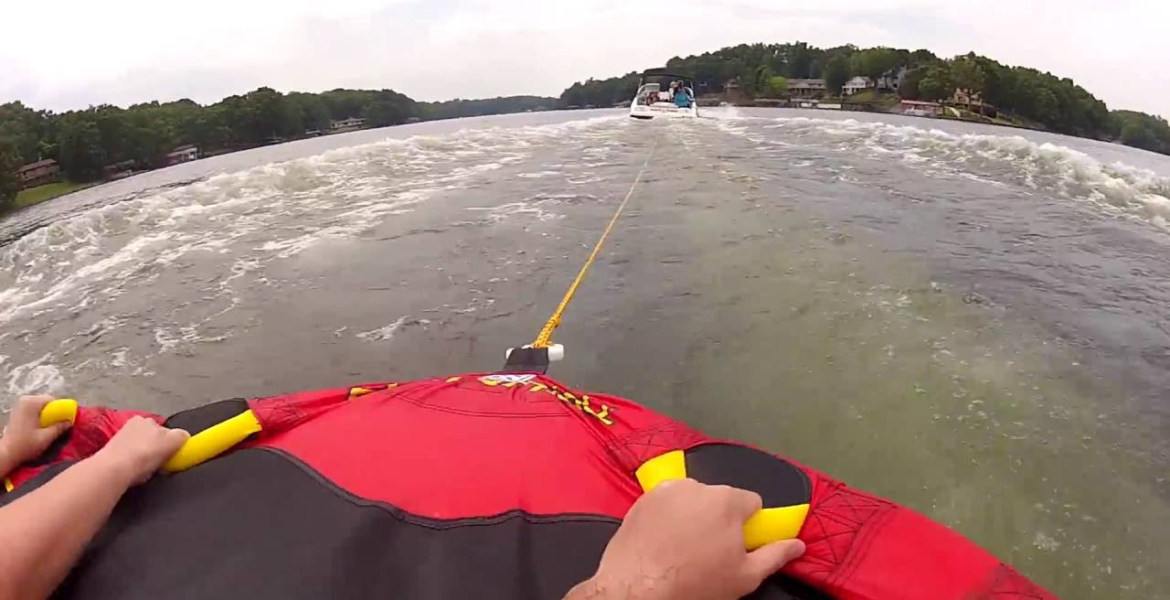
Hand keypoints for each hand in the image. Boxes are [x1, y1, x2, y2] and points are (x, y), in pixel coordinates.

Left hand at [1, 395, 71, 464]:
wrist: (6, 453)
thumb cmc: (26, 445)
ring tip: (48, 428)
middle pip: (47, 402)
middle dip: (54, 412)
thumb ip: (59, 427)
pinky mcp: (17, 411)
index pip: (53, 400)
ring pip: (41, 406)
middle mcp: (25, 400)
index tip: (64, 421)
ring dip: (47, 415)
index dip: (61, 410)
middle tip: (56, 426)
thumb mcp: (46, 437)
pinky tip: (39, 427)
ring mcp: (20, 405)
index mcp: (31, 403)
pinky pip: (34, 409)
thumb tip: (70, 421)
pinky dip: (40, 416)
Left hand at [93, 417, 188, 484]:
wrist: (114, 470)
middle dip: (156, 449)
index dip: (170, 443)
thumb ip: (182, 435)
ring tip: (145, 470)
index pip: (163, 430)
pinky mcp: (111, 455)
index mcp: (143, 419)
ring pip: (140, 450)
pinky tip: (134, 473)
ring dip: (144, 458)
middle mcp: (129, 426)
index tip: (170, 455)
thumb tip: (183, 437)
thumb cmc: (144, 453)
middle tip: (160, 464)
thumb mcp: (174, 440)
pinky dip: (133, 465)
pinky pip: (129, 459)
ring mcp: (119, 440)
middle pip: (151, 439)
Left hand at [575, 479, 804, 599]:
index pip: (752, 502)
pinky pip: (667, 502)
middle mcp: (698, 485)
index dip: (748, 525)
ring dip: (693, 514)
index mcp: (727, 500)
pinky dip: (668, 515)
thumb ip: (774, 555)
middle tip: (707, 551)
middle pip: (720, 499)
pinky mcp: (643, 497)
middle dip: (719, 519)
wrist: (638, 587)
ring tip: (681, 546)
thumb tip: (798, 544)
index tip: (735, 546)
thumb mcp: (744, 576)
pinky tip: (662, 540)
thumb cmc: (697, 582)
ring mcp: (667, 488)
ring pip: (692, 498)